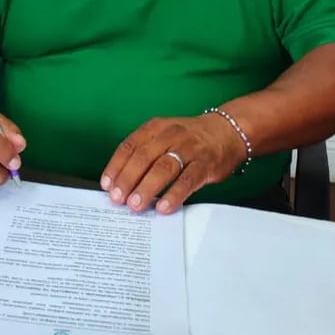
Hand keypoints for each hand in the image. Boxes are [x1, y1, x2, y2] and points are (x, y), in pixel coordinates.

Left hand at [100, 113, 247, 213]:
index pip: (129, 146)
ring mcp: (189, 149)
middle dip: (127, 179)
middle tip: (117, 199)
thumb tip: (121, 181)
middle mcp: (170, 135)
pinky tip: (163, 207)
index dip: (116, 166)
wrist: (227, 131)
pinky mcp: (205, 164)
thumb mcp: (164, 136)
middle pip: (143, 157)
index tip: (107, 184)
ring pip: (163, 169)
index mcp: (155, 128)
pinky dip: (174, 195)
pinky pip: (187, 180)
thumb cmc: (189, 139)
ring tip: (135, 205)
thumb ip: (145, 154)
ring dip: (146, 188)